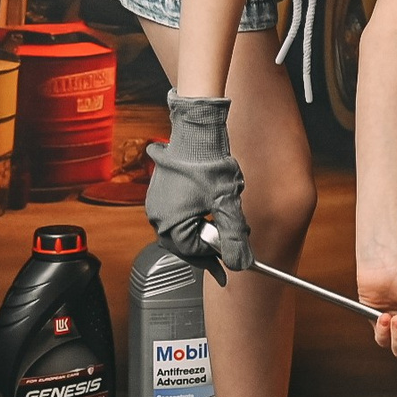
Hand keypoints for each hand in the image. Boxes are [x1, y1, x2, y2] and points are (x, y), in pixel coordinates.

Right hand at [147, 91, 249, 277]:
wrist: (196, 134)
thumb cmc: (208, 165)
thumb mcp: (227, 204)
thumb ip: (233, 236)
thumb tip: (240, 262)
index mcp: (170, 225)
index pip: (194, 253)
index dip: (217, 254)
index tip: (233, 251)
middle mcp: (157, 217)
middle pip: (185, 244)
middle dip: (209, 242)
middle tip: (230, 237)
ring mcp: (156, 204)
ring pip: (180, 229)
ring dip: (201, 228)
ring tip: (220, 218)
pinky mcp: (159, 193)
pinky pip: (175, 214)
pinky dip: (192, 216)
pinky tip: (207, 206)